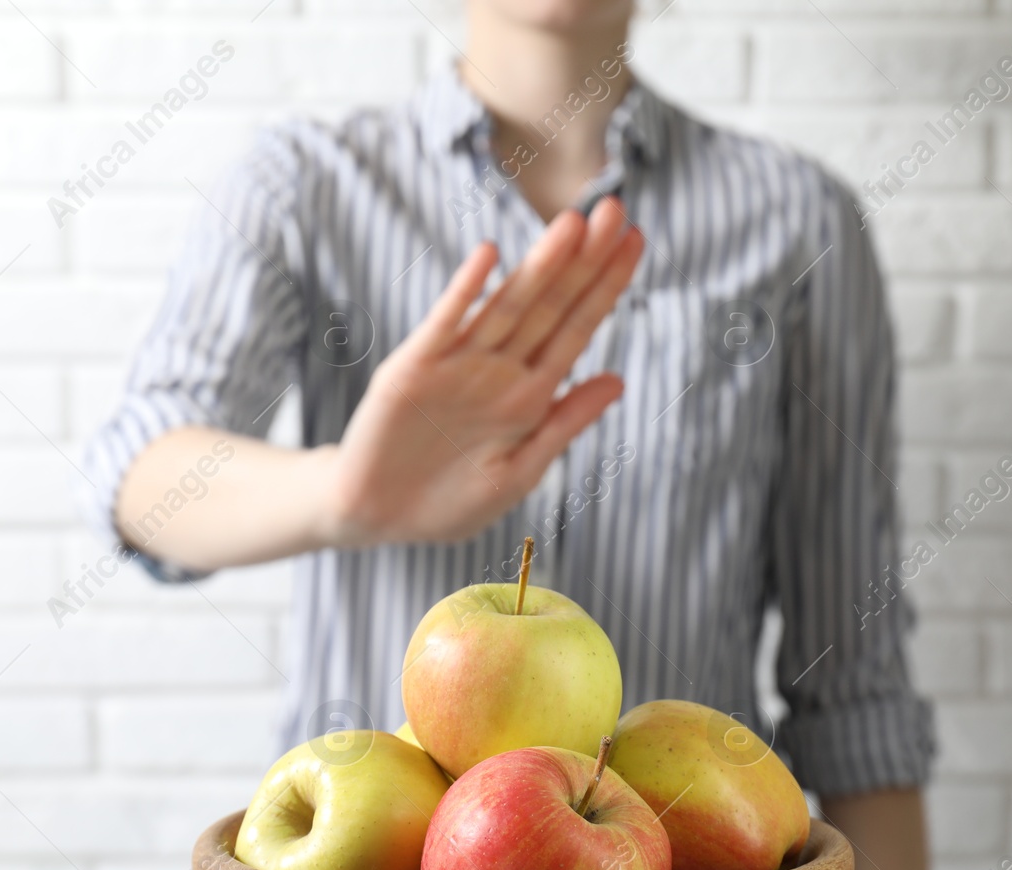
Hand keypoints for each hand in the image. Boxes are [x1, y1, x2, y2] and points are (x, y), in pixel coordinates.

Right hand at [321, 197, 644, 547]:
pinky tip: (489, 257)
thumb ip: (565, 425)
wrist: (376, 517)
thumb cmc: (448, 502)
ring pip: (507, 306)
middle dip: (584, 260)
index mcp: (531, 394)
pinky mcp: (412, 368)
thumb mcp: (518, 472)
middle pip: (550, 305)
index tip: (635, 240)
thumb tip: (618, 380)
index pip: (578, 327)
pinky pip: (444, 325)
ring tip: (572, 224)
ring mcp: (455, 364)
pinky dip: (465, 292)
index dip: (607, 285)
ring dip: (540, 266)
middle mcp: (498, 369)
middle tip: (614, 209)